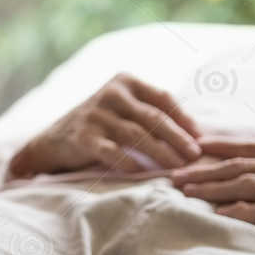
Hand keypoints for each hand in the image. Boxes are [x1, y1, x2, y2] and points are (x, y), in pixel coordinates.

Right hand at [7, 72, 204, 180]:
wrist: (54, 139)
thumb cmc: (101, 124)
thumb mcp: (124, 108)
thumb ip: (151, 112)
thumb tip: (196, 133)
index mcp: (125, 82)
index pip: (162, 98)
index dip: (184, 118)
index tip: (200, 138)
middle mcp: (110, 94)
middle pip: (152, 117)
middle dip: (177, 137)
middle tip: (195, 154)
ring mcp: (95, 115)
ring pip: (136, 134)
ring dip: (161, 152)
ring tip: (178, 166)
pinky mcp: (83, 137)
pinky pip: (111, 151)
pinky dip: (127, 161)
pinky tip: (142, 172)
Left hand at [168, 134, 254, 234]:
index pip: (246, 147)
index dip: (214, 149)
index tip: (187, 150)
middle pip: (239, 164)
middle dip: (202, 169)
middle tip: (171, 175)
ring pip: (248, 183)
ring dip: (214, 188)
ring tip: (186, 192)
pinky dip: (245, 211)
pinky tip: (222, 214)